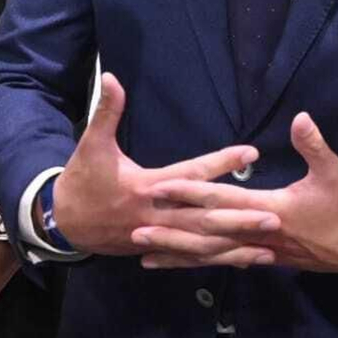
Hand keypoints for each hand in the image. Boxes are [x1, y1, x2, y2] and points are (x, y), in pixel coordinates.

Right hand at [49, 73, 268, 260]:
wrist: (64, 224)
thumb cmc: (83, 180)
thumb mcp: (91, 144)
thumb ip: (107, 112)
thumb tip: (111, 77)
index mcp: (146, 188)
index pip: (190, 175)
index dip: (220, 164)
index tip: (251, 153)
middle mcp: (157, 216)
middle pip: (204, 219)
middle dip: (239, 219)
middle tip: (273, 215)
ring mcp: (159, 237)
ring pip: (203, 245)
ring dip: (236, 246)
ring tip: (270, 245)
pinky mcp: (160, 249)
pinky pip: (194, 257)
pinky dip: (220, 259)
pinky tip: (246, 260)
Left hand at [142, 114, 337, 274]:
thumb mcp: (334, 173)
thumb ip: (313, 146)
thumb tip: (300, 117)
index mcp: (270, 209)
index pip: (223, 200)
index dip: (192, 193)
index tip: (162, 187)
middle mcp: (258, 234)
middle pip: (208, 234)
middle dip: (172, 230)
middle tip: (137, 228)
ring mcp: (259, 251)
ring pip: (212, 255)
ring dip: (178, 254)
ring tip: (143, 254)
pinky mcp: (262, 259)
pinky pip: (223, 262)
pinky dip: (198, 263)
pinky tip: (177, 264)